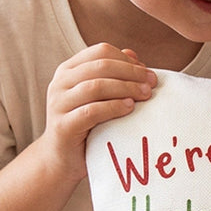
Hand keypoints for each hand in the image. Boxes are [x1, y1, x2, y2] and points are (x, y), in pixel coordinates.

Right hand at [44, 44, 155, 181]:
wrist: (62, 159)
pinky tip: (130, 108)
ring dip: (126, 88)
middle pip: (101, 66)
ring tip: (145, 95)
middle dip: (131, 73)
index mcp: (69, 70)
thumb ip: (113, 75)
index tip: (147, 73)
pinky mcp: (63, 126)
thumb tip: (134, 55)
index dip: (127, 60)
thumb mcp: (99, 97)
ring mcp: (58, 104)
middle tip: (152, 84)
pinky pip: (91, 111)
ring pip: (96, 86)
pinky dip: (114, 107)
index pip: (101, 51)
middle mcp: (60, 83)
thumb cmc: (86, 125)